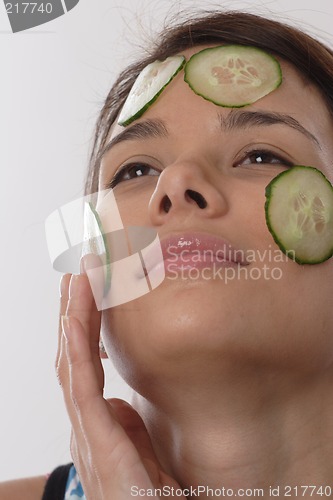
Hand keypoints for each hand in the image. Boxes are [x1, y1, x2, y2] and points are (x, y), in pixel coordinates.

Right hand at [56, 272, 185, 499]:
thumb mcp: (139, 453)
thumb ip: (126, 427)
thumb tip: (119, 400)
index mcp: (96, 422)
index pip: (85, 360)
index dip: (85, 322)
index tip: (89, 286)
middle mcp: (85, 422)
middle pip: (73, 354)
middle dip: (74, 309)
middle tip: (78, 268)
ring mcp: (87, 432)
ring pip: (72, 362)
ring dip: (73, 317)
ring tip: (75, 278)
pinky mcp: (97, 444)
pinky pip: (82, 388)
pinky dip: (75, 348)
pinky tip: (74, 319)